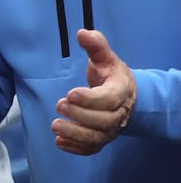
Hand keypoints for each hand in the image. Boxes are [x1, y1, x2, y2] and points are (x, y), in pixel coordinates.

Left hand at [52, 29, 136, 155]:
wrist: (127, 97)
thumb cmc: (111, 76)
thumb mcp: (106, 58)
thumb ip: (96, 46)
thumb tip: (82, 32)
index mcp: (121, 91)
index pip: (110, 99)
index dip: (91, 99)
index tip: (70, 93)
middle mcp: (119, 114)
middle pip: (103, 121)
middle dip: (80, 115)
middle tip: (59, 105)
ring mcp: (111, 129)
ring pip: (97, 137)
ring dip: (75, 134)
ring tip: (55, 125)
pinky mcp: (102, 139)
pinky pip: (92, 149)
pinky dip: (76, 148)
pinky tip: (59, 141)